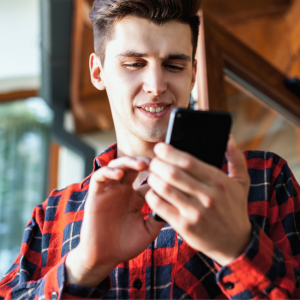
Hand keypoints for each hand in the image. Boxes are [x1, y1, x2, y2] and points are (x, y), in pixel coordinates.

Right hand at [66, 157, 164, 286]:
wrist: (103, 258)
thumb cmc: (125, 246)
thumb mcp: (147, 231)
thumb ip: (158, 218)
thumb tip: (174, 204)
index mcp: (136, 198)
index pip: (149, 180)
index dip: (158, 174)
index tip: (168, 171)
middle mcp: (124, 191)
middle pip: (133, 168)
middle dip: (144, 162)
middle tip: (154, 162)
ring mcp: (109, 192)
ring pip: (117, 167)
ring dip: (128, 162)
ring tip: (140, 165)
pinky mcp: (96, 195)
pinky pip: (99, 177)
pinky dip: (108, 172)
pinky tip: (119, 175)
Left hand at [146, 136, 251, 265]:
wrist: (234, 243)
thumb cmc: (234, 208)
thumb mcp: (241, 182)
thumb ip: (236, 158)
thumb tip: (229, 138)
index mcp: (219, 181)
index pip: (188, 161)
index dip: (169, 152)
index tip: (159, 147)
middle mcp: (207, 196)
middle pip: (172, 173)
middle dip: (157, 164)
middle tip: (153, 161)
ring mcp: (195, 212)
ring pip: (164, 189)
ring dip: (152, 179)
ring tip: (151, 175)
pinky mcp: (185, 226)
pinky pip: (160, 207)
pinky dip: (152, 197)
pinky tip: (152, 192)